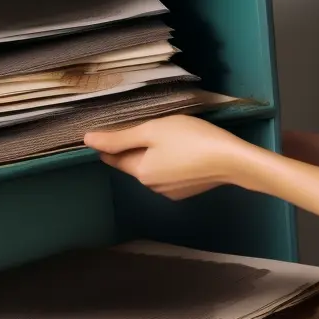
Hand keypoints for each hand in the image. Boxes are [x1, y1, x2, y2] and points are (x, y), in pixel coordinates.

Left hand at [83, 115, 252, 200]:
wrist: (231, 160)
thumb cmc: (191, 139)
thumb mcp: (154, 130)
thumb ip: (120, 136)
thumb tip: (87, 140)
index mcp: (140, 170)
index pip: (113, 157)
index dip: (109, 144)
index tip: (112, 129)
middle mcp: (151, 186)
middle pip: (134, 163)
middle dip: (135, 148)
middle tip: (148, 126)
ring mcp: (170, 192)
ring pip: (153, 169)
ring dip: (154, 156)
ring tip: (169, 136)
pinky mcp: (187, 192)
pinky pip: (169, 175)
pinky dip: (171, 163)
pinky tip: (184, 151)